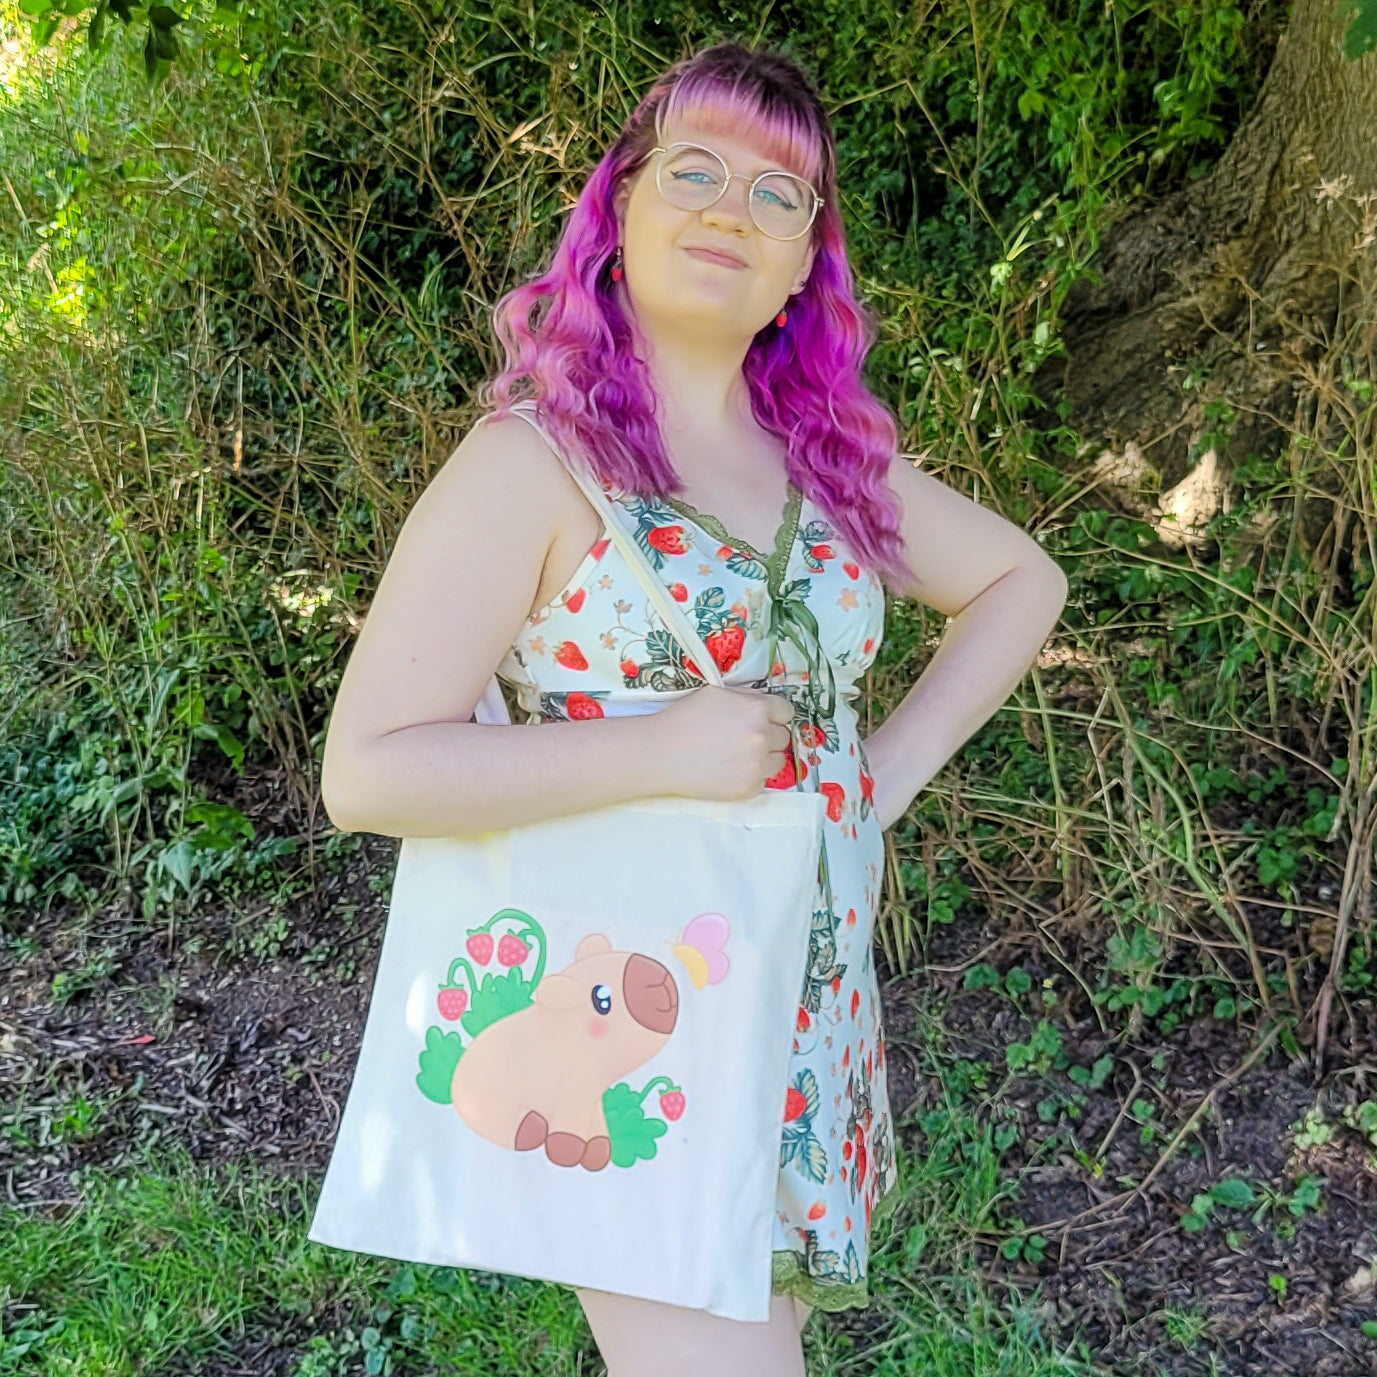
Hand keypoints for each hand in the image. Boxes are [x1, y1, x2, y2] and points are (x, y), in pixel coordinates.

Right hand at [652, 685, 794, 801]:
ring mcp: (757, 765)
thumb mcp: (717, 693)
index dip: (774, 715)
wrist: (660, 753)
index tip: (763, 720)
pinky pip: (763, 781)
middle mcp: (762, 736)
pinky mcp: (748, 788)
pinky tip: (729, 770)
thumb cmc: (684, 718)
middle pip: (783, 737)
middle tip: (743, 739)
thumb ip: (746, 697)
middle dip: (768, 736)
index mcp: (756, 709)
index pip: (786, 711)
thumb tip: (764, 704)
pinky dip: (751, 776)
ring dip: (765, 758)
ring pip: (778, 761)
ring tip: (738, 756)